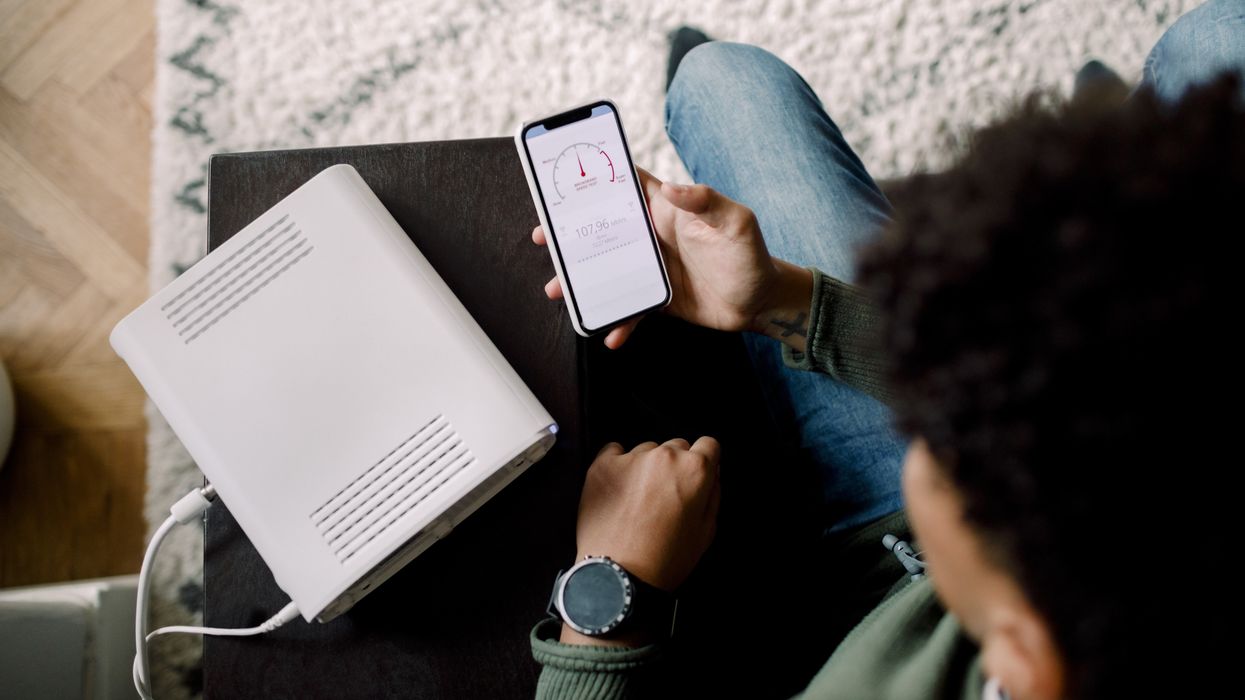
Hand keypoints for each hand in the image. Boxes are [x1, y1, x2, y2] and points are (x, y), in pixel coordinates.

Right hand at [531, 169, 812, 348]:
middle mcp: (654, 234)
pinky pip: (630, 307)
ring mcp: (652, 267)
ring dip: (582, 279)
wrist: (761, 302)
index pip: (627, 184)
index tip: (565, 178)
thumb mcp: (736, 222)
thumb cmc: (752, 255)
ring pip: (607, 269)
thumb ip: (706, 201)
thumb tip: (674, 188)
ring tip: (558, 290)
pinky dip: (619, 321)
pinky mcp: (657, 296)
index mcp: (667, 208)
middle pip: (604, 228)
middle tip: (544, 237)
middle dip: (571, 232)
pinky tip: (610, 334)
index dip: (597, 177)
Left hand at [560, 437, 720, 646]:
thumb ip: (713, 495)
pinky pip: (614, 451)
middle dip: (674, 466)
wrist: (619, 574)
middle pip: (677, 447)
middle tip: (665, 496)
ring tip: (638, 500)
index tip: (696, 475)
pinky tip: (619, 489)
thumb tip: (712, 474)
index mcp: (695, 470)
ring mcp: (631, 457)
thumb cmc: (665, 559)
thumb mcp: (707, 532)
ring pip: (646, 450)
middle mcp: (665, 456)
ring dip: (646, 467)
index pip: (709, 445)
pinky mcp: (602, 465)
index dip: (705, 461)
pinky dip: (618, 464)